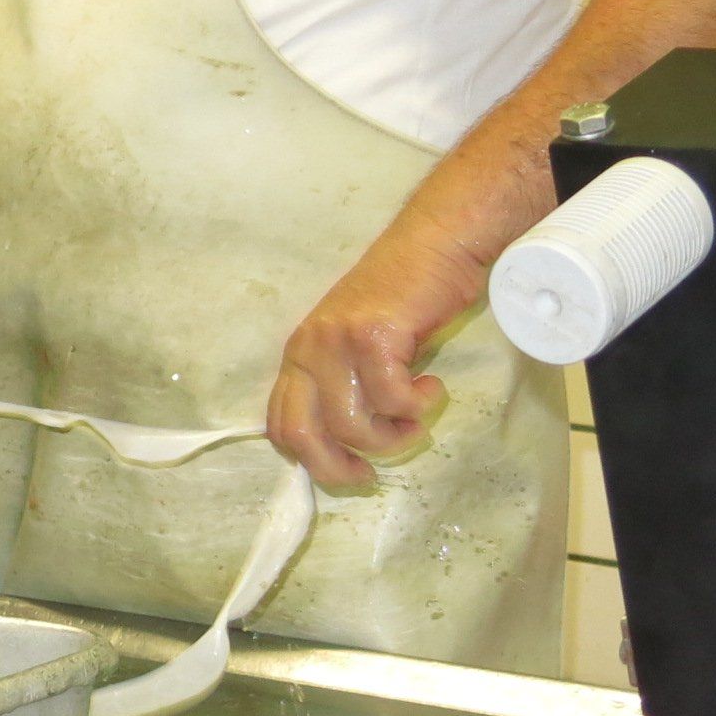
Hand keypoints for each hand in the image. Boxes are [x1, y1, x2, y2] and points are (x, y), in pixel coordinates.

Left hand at [266, 222, 480, 489]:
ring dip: (392, 436)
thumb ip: (345, 388)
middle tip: (376, 471)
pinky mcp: (371, 335)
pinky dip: (417, 405)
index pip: (281, 425)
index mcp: (299, 355)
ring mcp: (336, 341)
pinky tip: (431, 386)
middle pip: (302, 435)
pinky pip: (390, 399)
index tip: (353, 469)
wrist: (434, 245)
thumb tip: (346, 449)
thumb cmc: (404, 300)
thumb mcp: (358, 348)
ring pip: (350, 426)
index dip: (314, 460)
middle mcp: (307, 348)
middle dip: (340, 468)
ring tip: (416, 417)